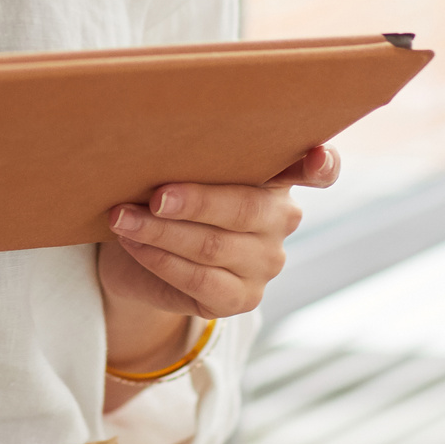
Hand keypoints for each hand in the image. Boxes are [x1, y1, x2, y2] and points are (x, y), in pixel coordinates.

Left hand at [98, 144, 341, 325]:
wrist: (136, 253)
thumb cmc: (163, 196)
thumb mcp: (181, 170)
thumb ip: (194, 158)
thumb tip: (162, 144)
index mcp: (276, 177)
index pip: (319, 170)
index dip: (322, 164)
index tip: (316, 157)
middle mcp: (281, 219)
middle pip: (245, 208)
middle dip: (195, 202)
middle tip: (155, 195)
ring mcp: (266, 262)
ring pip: (214, 246)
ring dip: (162, 231)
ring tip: (123, 217)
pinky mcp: (242, 299)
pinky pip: (199, 279)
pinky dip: (160, 259)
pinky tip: (134, 244)